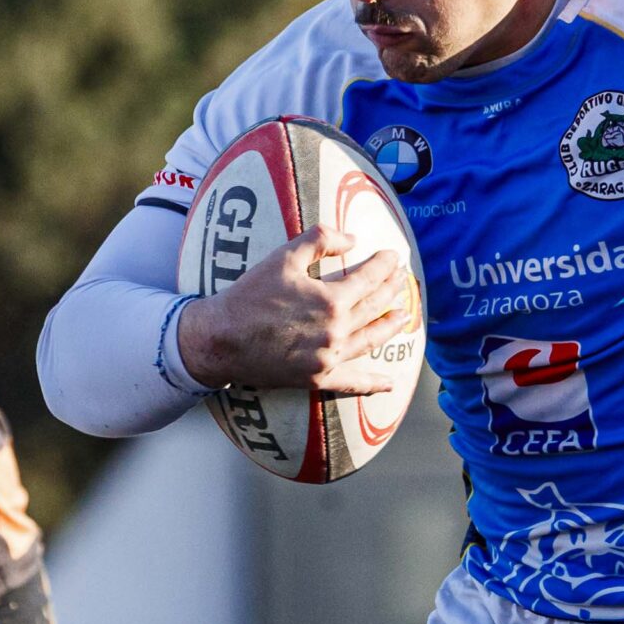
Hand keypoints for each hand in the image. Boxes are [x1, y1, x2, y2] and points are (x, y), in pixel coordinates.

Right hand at [178, 226, 417, 395]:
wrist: (220, 339)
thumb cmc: (249, 295)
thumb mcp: (283, 257)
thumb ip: (320, 240)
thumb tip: (353, 238)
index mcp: (331, 300)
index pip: (370, 279)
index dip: (385, 265)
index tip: (394, 256)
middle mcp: (336, 332)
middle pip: (375, 307)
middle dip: (393, 290)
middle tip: (403, 279)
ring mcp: (328, 358)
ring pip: (371, 341)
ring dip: (391, 327)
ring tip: (403, 316)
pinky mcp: (316, 378)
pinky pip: (352, 383)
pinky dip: (372, 384)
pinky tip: (389, 383)